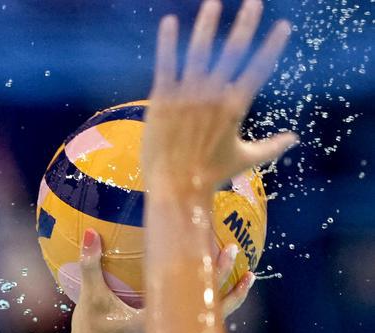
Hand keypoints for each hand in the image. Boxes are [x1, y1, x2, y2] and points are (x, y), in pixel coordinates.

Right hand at [68, 231, 253, 332]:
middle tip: (237, 252)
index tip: (228, 251)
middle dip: (229, 280)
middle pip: (213, 307)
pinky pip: (197, 323)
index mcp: (160, 321)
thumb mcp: (90, 301)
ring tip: (245, 278)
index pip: (197, 295)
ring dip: (227, 297)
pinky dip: (209, 306)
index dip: (215, 272)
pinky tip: (212, 295)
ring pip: (210, 318)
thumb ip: (90, 267)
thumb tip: (89, 234)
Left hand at [143, 0, 297, 192]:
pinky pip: (167, 64)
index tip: (282, 26)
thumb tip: (295, 139)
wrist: (176, 189)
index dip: (272, 46)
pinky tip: (168, 22)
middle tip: (253, 2)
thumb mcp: (244, 160)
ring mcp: (187, 95)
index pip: (259, 68)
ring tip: (213, 3)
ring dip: (207, 24)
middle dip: (245, 25)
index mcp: (235, 107)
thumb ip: (272, 146)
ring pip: (199, 51)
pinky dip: (167, 43)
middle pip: (233, 52)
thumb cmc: (211, 176)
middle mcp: (213, 96)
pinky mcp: (163, 100)